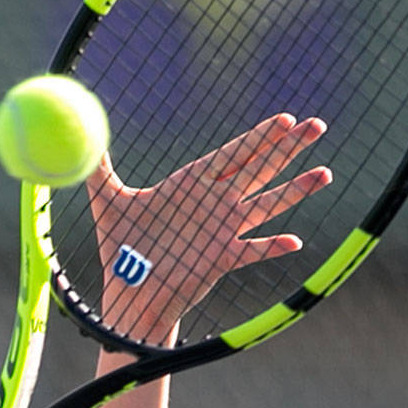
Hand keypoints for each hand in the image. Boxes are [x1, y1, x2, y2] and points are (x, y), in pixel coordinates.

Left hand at [87, 113, 332, 340]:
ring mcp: (223, 231)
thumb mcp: (108, 203)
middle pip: (259, 169)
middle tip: (317, 125)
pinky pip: (251, 251)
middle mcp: (214, 204)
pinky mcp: (222, 258)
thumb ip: (100, 170)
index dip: (258, 137)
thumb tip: (83, 139)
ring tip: (324, 173)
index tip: (283, 118)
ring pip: (266, 205)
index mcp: (192, 185)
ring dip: (294, 191)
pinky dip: (270, 246)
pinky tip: (293, 241)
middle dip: (289, 148)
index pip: (232, 154)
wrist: (128, 289)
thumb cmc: (121, 247)